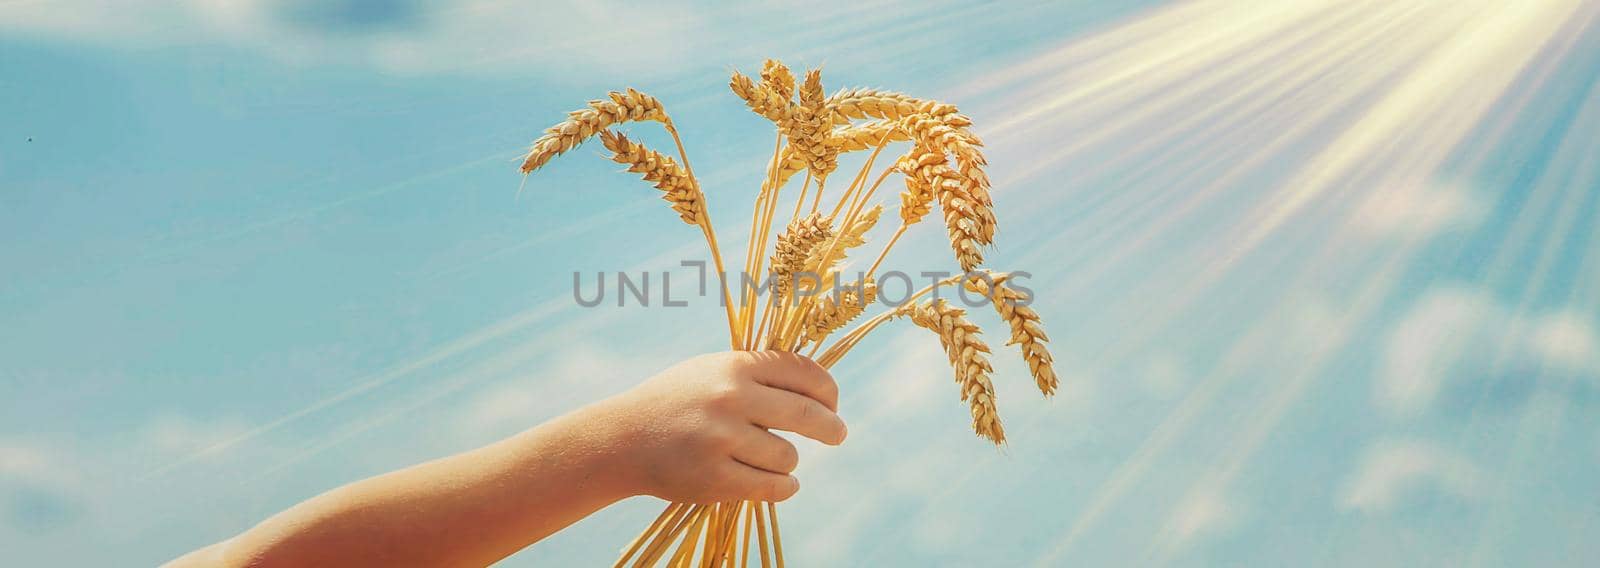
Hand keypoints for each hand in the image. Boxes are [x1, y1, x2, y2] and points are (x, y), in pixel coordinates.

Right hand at [592, 351, 846, 503]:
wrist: (623, 438)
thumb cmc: (676, 402)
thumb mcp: (713, 370)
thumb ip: (759, 373)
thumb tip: (817, 387)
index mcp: (735, 366)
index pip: (804, 374)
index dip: (827, 391)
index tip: (832, 404)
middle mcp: (731, 398)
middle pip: (807, 415)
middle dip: (831, 428)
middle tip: (838, 435)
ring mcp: (722, 439)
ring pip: (788, 456)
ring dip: (789, 461)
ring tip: (776, 459)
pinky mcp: (714, 477)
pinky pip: (773, 487)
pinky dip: (784, 487)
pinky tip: (783, 484)